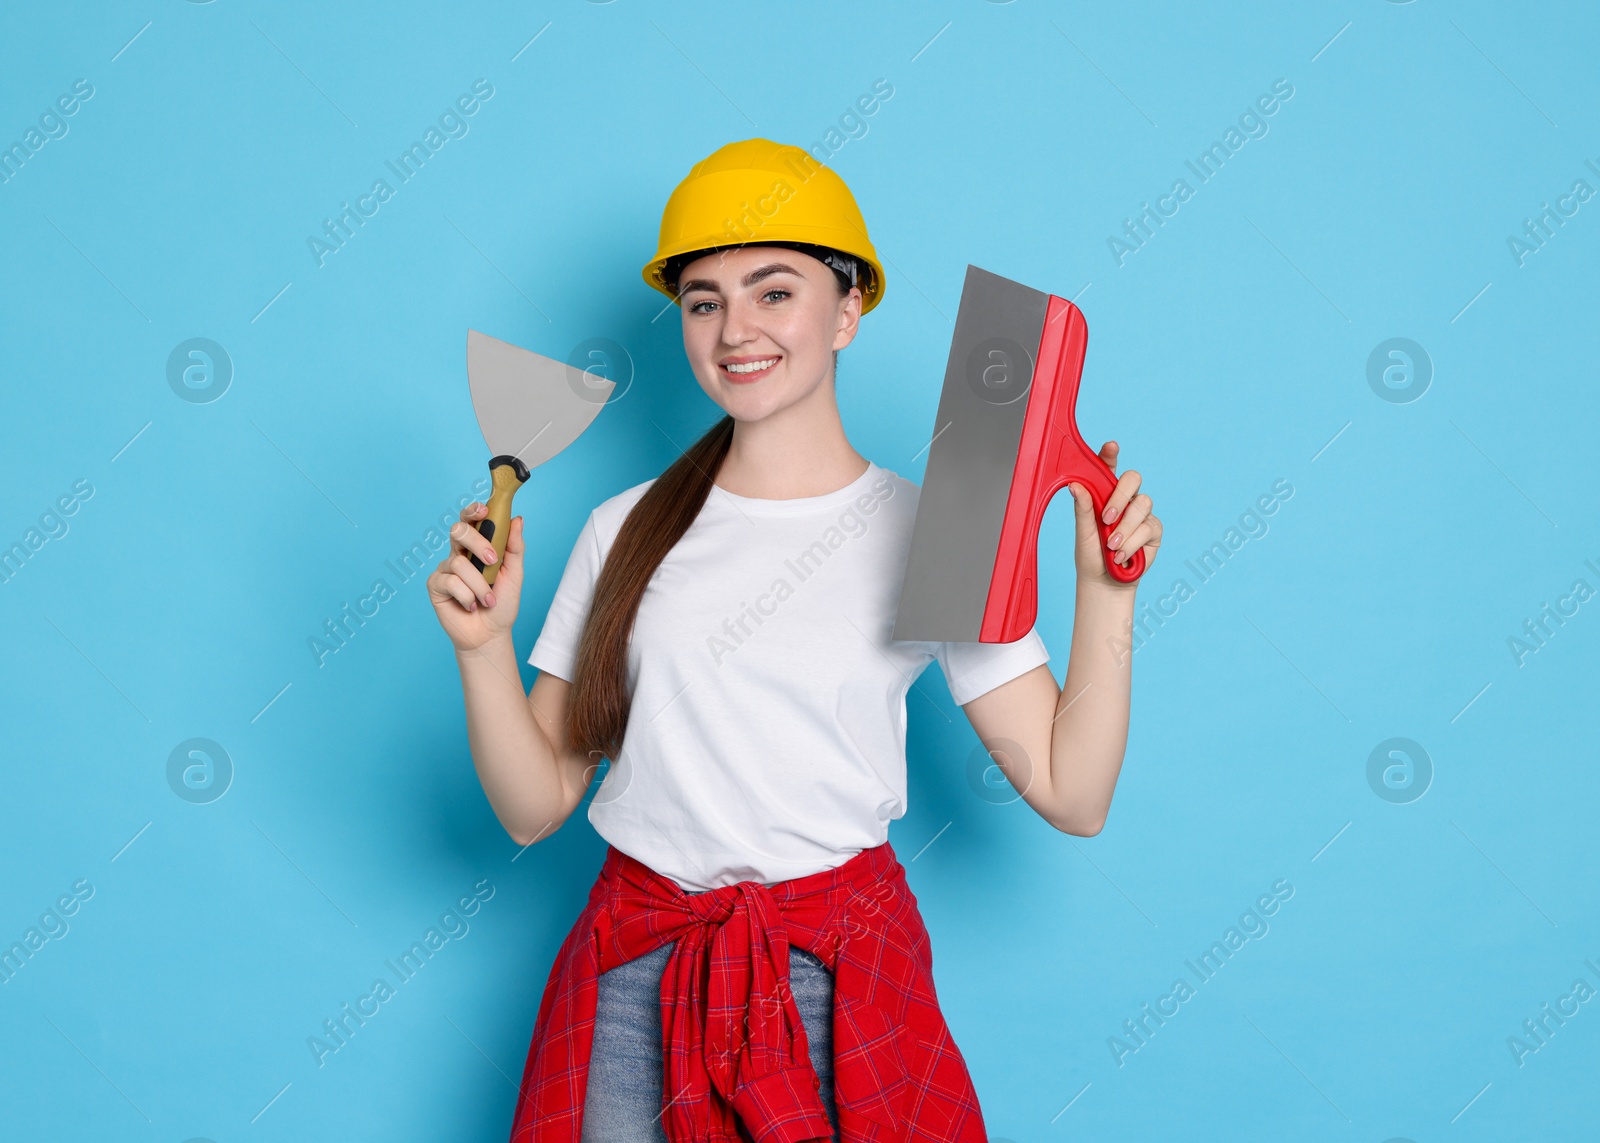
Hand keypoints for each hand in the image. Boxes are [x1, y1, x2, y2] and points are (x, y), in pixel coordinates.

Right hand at [427, 502, 524, 651]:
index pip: (471, 521)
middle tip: (493, 561)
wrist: (490, 634)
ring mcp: (445, 569)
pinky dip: (467, 596)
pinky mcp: (435, 585)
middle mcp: (459, 554)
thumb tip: (517, 519)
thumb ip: (514, 547)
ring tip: (488, 600)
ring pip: (459, 563)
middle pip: (459, 531)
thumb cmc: (502, 604)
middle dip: (477, 543)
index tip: (484, 510)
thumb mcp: (514, 574)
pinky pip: (450, 582)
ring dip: (479, 585)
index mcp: (477, 547)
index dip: (473, 511)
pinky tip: (471, 605)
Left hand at [1067, 441, 1160, 588]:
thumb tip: (1074, 485)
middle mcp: (1125, 499)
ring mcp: (1141, 514)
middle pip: (1133, 478)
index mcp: (1104, 494)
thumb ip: (1082, 508)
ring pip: (1142, 504)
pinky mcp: (1153, 530)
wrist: (1104, 583)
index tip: (1110, 447)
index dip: (1110, 455)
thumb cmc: (1090, 555)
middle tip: (1106, 518)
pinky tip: (1121, 556)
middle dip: (1120, 497)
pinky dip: (1132, 543)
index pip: (1108, 469)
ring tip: (1111, 547)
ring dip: (1125, 528)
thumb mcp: (1082, 532)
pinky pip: (1148, 527)